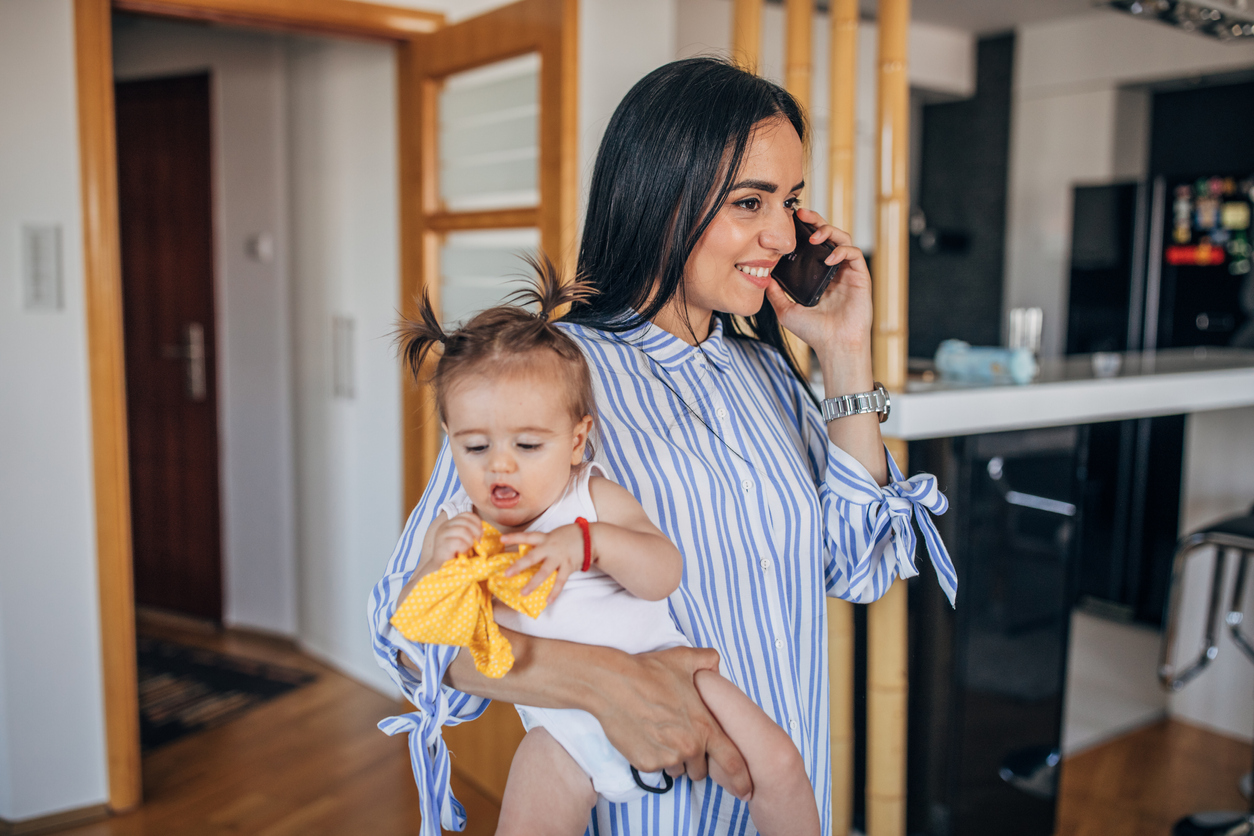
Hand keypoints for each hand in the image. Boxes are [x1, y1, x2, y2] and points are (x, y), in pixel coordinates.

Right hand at [431, 512, 481, 564]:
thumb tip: (482, 530)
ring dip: (470, 542)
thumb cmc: (456, 554)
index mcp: (450, 523)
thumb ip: (471, 531)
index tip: (480, 534)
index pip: (466, 514)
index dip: (477, 522)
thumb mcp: (464, 539)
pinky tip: (462, 553)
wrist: (441, 568)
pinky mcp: (442, 545)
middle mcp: (445, 526)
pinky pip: (459, 542)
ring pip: (463, 531)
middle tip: (477, 544)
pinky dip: (464, 548)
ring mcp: (442, 535)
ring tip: (468, 549)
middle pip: (466, 522)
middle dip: (476, 532)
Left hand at [500, 524, 583, 601]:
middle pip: (532, 557)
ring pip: (544, 572)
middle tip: (507, 574)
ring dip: (533, 583)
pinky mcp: (568, 566)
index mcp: (545, 538)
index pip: (527, 536)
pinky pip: (560, 581)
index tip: (501, 540)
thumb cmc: (568, 536)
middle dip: (519, 566)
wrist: (590, 537)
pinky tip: (548, 601)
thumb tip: (525, 553)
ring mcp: (559, 558)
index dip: (514, 537)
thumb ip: (541, 544)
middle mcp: (550, 548)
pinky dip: (554, 592)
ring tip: (523, 592)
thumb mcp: (552, 535)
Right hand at [593, 647, 752, 799]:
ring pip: (678, 769)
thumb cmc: (648, 671)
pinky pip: (656, 768)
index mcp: (704, 727)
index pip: (732, 762)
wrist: (611, 683)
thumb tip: (717, 667)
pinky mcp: (645, 765)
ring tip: (660, 732)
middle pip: (701, 769)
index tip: (746, 791)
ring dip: (675, 759)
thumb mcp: (684, 659)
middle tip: (681, 737)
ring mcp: (666, 758)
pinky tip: (645, 735)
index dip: (742, 780)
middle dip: (696, 759)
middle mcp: (689, 747)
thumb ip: (709, 662)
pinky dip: (654, 756)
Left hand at [765, 206, 872, 357]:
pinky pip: (854, 254)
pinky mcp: (860, 277)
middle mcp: (833, 270)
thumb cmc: (814, 332)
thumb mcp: (786, 310)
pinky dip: (842, 251)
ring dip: (829, 231)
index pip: (812, 245)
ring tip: (815, 235)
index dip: (804, 230)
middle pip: (828, 235)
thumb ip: (776, 293)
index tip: (790, 221)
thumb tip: (762, 277)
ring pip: (843, 239)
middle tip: (802, 213)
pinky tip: (829, 257)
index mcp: (818, 274)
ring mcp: (847, 272)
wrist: (834, 346)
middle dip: (816, 221)